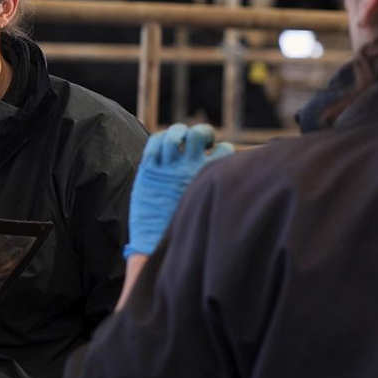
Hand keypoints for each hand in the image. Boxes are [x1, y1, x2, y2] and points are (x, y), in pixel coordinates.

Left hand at [125, 123, 232, 258]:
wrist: (157, 245)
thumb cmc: (187, 231)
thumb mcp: (208, 207)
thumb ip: (215, 188)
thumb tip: (229, 177)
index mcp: (207, 178)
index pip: (226, 150)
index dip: (224, 150)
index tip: (218, 154)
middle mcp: (188, 169)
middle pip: (200, 133)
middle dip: (204, 133)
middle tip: (204, 142)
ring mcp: (167, 168)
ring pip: (177, 133)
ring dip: (181, 131)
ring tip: (182, 138)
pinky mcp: (148, 170)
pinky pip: (154, 142)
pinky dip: (160, 138)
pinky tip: (165, 143)